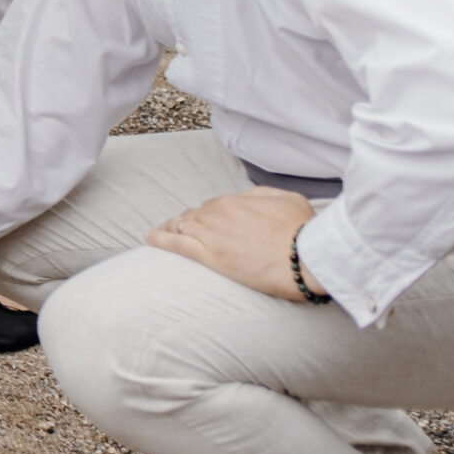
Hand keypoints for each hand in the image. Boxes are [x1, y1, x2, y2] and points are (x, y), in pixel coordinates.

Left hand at [146, 187, 317, 301]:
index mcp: (235, 200)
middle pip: (194, 215)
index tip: (211, 223)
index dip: (211, 216)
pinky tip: (147, 238)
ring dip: (170, 228)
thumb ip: (263, 195)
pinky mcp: (208, 255)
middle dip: (188, 222)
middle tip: (183, 229)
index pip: (213, 206)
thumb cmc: (304, 230)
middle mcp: (217, 213)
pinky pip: (174, 243)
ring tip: (160, 232)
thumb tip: (249, 198)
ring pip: (180, 226)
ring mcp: (209, 233)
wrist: (306, 257)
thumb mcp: (288, 200)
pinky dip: (158, 239)